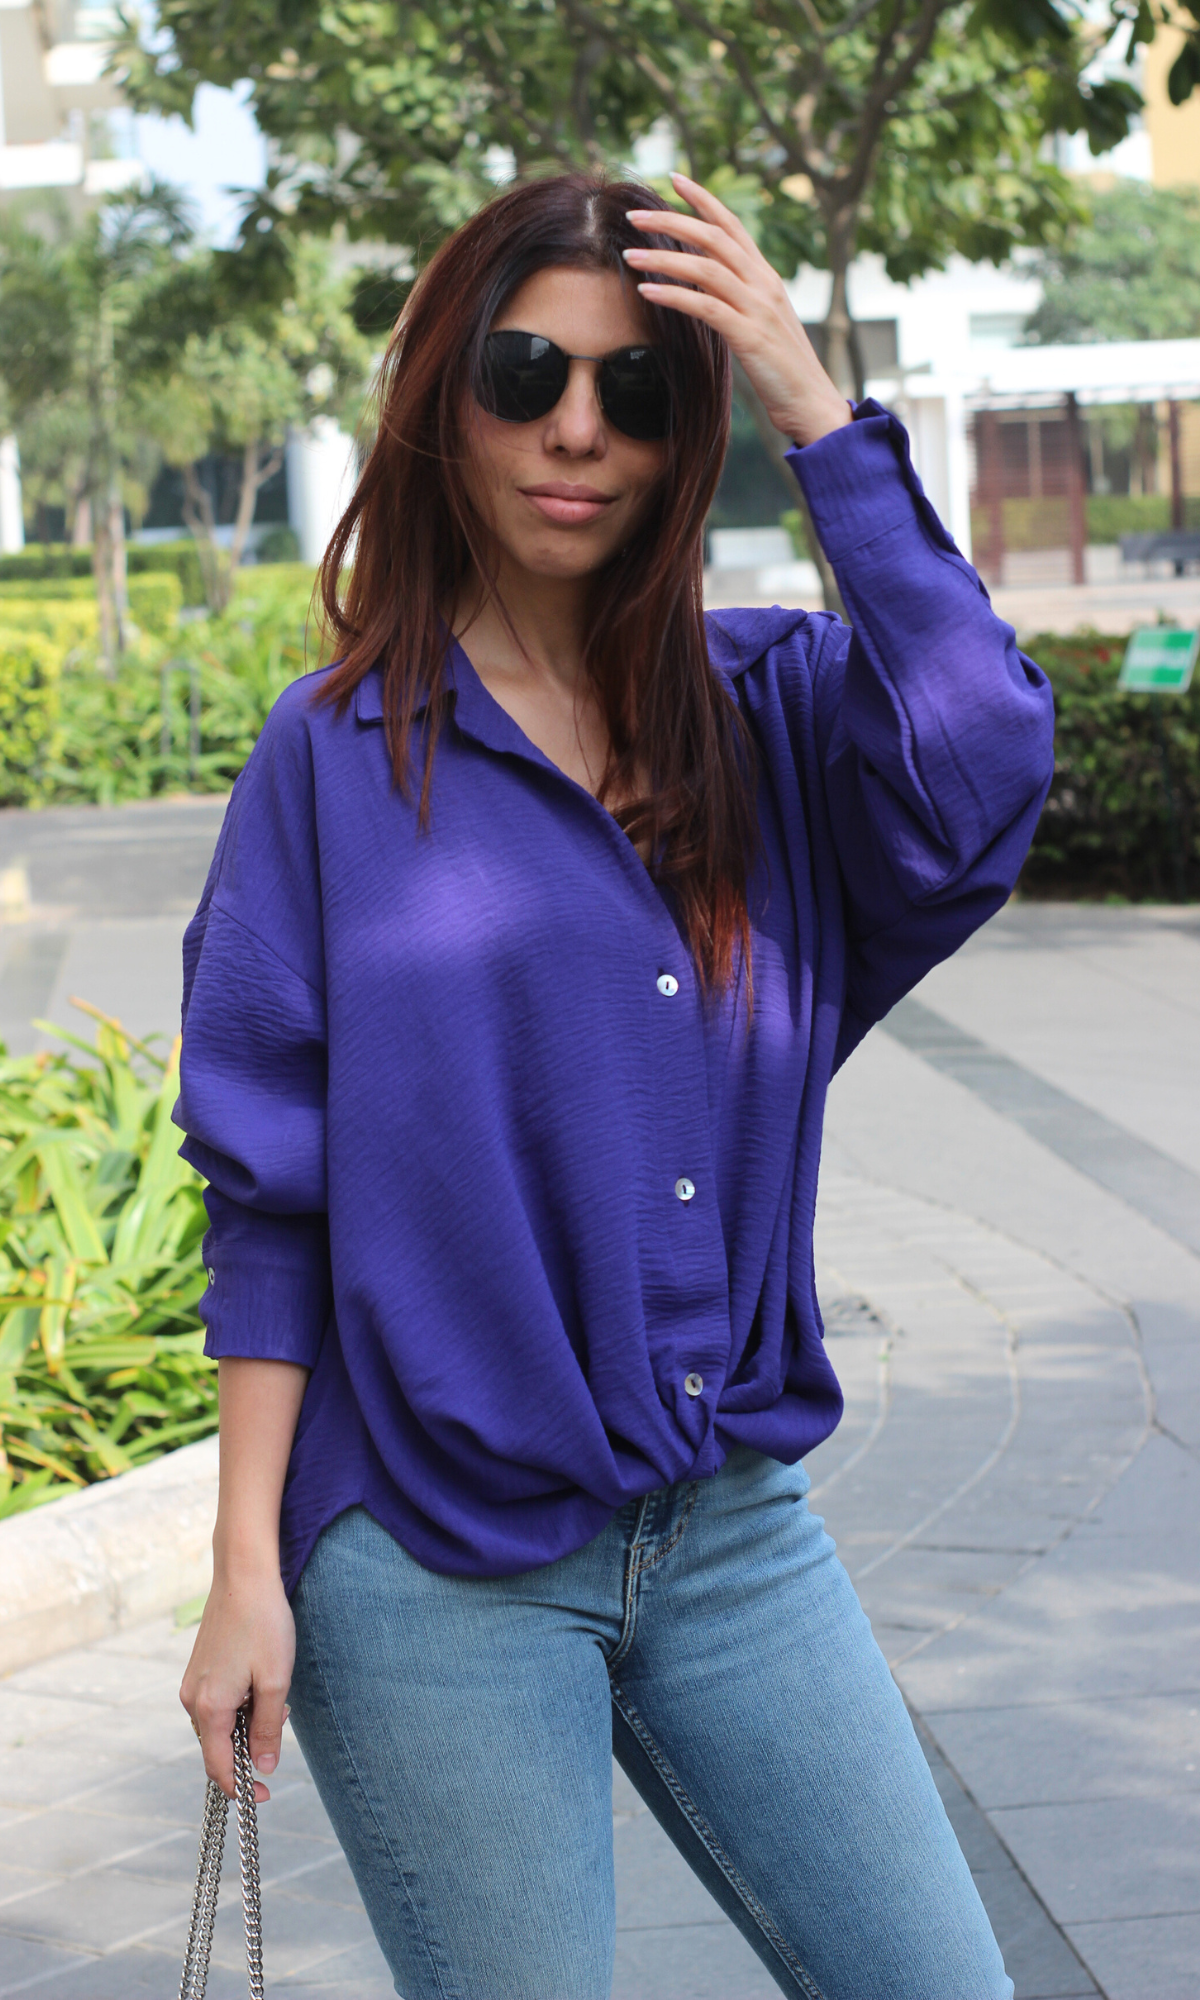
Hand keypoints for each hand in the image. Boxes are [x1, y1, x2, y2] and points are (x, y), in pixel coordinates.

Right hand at [180, 1563, 295, 1802]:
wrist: (243, 1575)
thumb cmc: (263, 1624)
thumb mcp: (275, 1681)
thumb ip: (268, 1729)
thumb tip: (263, 1768)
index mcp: (209, 1708)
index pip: (219, 1768)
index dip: (242, 1788)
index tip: (267, 1793)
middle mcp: (192, 1699)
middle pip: (218, 1747)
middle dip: (250, 1746)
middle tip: (281, 1717)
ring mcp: (193, 1683)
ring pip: (219, 1725)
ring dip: (246, 1723)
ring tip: (274, 1692)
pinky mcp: (199, 1669)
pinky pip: (217, 1704)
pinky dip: (239, 1705)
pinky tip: (260, 1679)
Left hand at [623, 173, 851, 449]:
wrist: (812, 404)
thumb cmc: (783, 370)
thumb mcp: (760, 325)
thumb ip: (739, 300)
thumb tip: (706, 289)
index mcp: (766, 277)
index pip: (732, 226)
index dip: (704, 200)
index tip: (674, 178)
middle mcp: (764, 284)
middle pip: (715, 237)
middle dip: (672, 221)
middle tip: (634, 216)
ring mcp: (758, 309)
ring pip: (706, 268)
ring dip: (664, 258)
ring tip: (630, 256)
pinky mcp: (750, 337)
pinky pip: (706, 307)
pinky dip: (674, 296)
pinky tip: (647, 292)